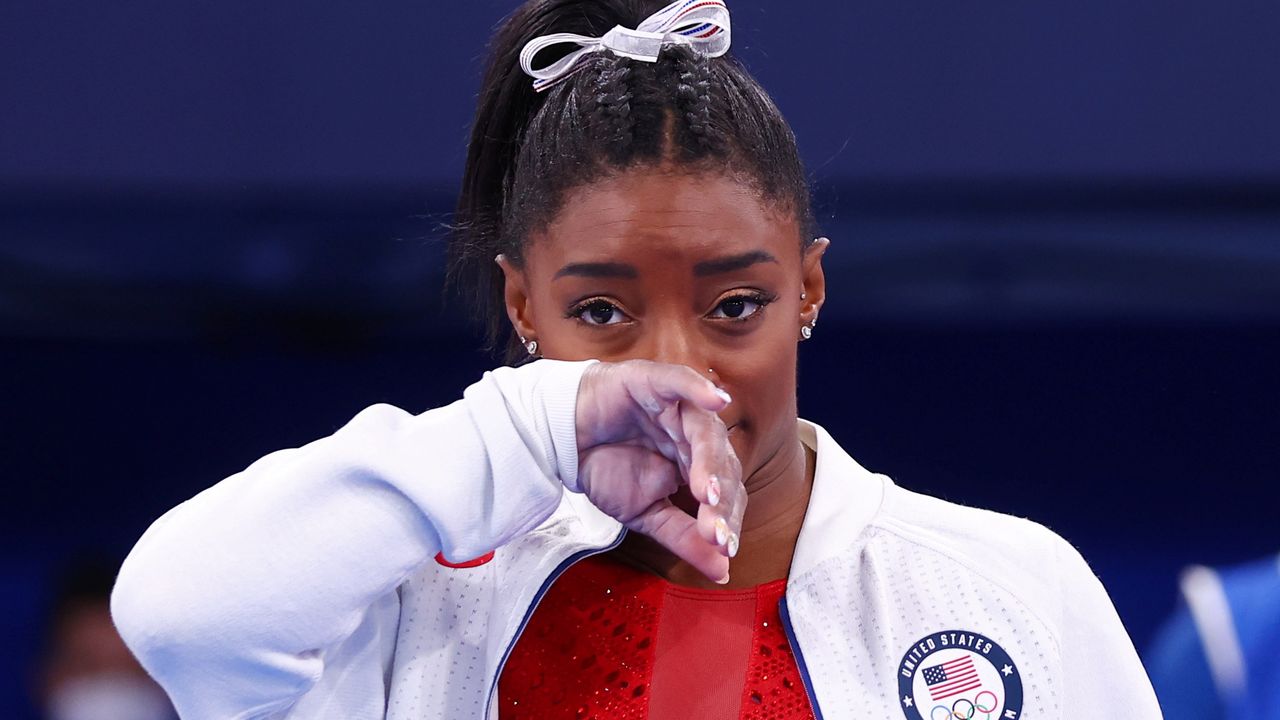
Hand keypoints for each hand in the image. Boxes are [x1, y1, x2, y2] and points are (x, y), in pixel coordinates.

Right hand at [575, 360, 744, 582]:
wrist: (561, 438)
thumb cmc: (605, 467)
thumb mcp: (646, 514)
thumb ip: (685, 538)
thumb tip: (722, 572)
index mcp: (698, 465)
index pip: (726, 493)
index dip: (726, 520)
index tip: (723, 550)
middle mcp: (695, 436)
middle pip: (722, 464)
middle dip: (719, 500)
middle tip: (713, 531)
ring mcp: (679, 407)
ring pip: (705, 432)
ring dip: (709, 461)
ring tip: (706, 491)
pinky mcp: (656, 382)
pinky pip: (682, 383)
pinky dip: (699, 389)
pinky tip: (717, 401)